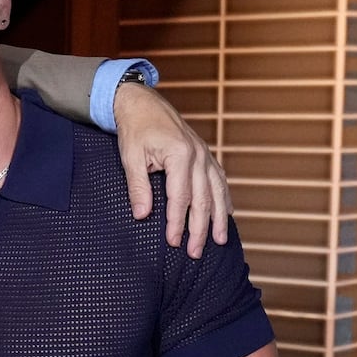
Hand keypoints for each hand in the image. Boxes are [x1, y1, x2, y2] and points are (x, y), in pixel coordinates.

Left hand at [113, 82, 229, 257]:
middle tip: (195, 252)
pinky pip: (219, 180)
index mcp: (180, 154)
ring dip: (218, 218)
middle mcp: (198, 155)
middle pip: (203, 199)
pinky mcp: (205, 154)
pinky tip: (226, 214)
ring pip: (216, 192)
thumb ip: (138, 187)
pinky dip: (223, 198)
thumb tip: (142, 215)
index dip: (177, 222)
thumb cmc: (135, 129)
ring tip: (219, 241)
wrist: (143, 103)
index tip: (173, 242)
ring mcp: (205, 154)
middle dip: (200, 229)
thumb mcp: (130, 157)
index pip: (180, 197)